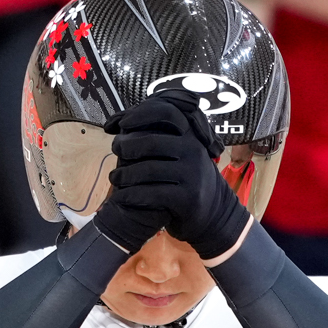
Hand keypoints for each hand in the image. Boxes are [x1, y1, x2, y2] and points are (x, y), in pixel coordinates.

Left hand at [98, 92, 250, 259]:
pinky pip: (151, 194)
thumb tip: (124, 120)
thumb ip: (164, 138)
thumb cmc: (188, 181)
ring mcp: (192, 174)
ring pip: (147, 170)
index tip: (122, 122)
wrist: (213, 215)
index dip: (141, 114)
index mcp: (192, 136)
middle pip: (151, 143)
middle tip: (115, 151)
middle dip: (126, 146)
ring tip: (114, 177)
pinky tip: (121, 197)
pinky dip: (131, 196)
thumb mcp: (184, 154)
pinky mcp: (187, 198)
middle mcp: (193, 151)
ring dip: (124, 174)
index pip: (167, 112)